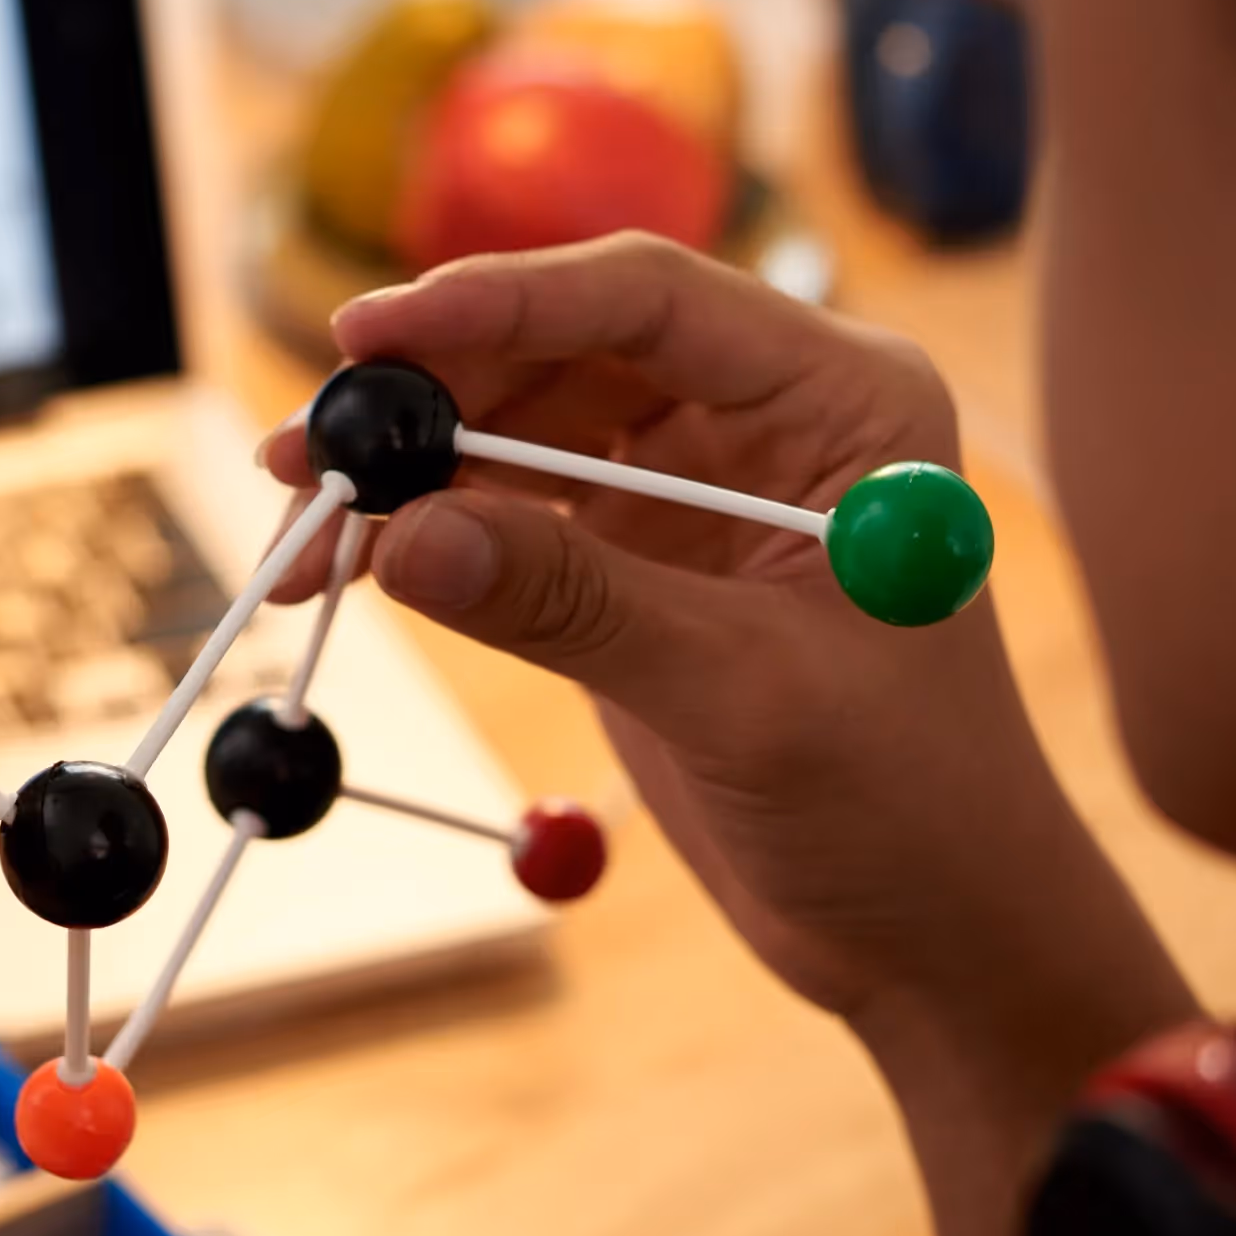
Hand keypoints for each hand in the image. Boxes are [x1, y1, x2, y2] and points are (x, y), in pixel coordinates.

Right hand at [267, 238, 1188, 1066]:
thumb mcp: (746, 697)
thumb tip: (400, 540)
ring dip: (407, 472)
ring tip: (299, 531)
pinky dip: (426, 538)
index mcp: (842, 398)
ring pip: (517, 428)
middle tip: (299, 455)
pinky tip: (346, 572)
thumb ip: (577, 606)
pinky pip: (507, 514)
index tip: (368, 336)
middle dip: (426, 397)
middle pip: (560, 351)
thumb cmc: (908, 805)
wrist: (936, 934)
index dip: (501, 302)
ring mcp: (693, 482)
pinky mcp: (637, 558)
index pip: (649, 301)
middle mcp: (765, 414)